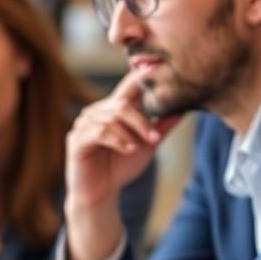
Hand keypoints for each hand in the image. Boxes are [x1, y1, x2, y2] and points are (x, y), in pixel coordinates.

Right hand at [64, 74, 179, 259]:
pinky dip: (116, 140)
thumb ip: (161, 127)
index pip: (128, 85)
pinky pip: (98, 132)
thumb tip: (184, 108)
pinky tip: (128, 149)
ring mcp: (84, 124)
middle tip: (155, 137)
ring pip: (111, 117)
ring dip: (131, 131)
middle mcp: (96, 112)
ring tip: (143, 145)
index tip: (157, 65)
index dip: (140, 74)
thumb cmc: (120, 167)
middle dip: (142, 119)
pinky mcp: (76, 140)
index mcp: (113, 109)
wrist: (100, 194)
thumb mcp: (147, 145)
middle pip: (122, 102)